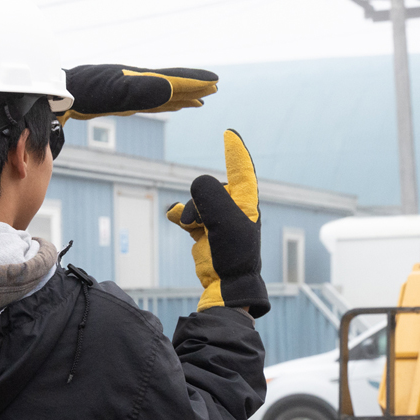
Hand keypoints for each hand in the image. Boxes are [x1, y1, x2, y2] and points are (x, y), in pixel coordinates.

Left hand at [57, 65, 217, 124]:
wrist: (60, 94)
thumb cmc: (86, 92)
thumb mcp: (116, 93)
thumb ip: (143, 91)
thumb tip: (171, 89)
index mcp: (141, 80)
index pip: (174, 79)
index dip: (195, 82)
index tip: (214, 82)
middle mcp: (139, 83)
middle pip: (173, 85)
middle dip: (193, 87)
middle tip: (214, 89)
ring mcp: (131, 92)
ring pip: (164, 94)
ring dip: (182, 96)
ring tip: (199, 101)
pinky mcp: (122, 102)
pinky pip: (152, 103)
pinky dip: (165, 104)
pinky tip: (168, 106)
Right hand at [167, 131, 268, 317]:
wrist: (227, 285)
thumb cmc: (233, 254)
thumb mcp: (224, 220)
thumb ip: (209, 194)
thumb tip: (196, 188)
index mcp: (246, 203)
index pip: (241, 170)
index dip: (235, 152)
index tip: (229, 134)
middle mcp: (235, 208)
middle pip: (210, 189)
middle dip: (200, 203)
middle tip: (203, 224)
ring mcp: (220, 219)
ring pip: (197, 202)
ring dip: (190, 212)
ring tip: (191, 227)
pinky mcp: (207, 231)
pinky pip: (189, 214)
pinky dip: (181, 216)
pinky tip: (173, 217)